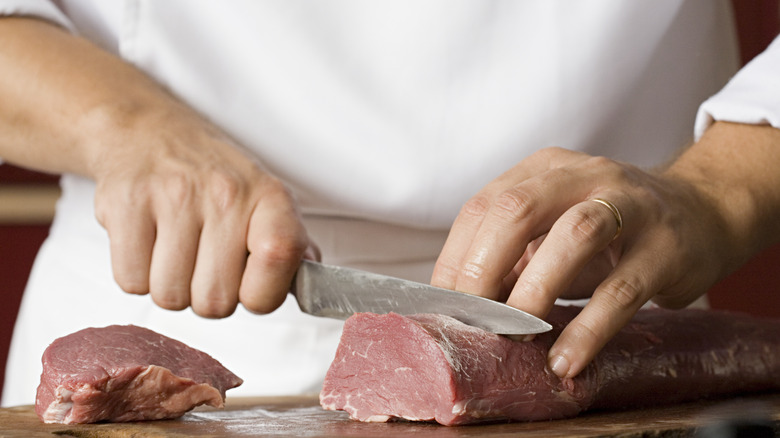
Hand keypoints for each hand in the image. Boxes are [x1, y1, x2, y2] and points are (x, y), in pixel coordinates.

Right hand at [90, 104, 314, 317]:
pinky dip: (136, 275)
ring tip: (175, 251)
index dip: (262, 294)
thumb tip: (314, 285)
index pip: (280, 258)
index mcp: (269, 197)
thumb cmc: (213, 179)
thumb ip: (292, 246)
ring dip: (171, 287)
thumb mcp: (266, 201)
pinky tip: (147, 243)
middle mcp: (225, 192)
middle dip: (208, 297)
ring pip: (170, 297)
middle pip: (215, 301)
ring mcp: (173, 195)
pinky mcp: (125, 203)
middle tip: (204, 264)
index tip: (251, 287)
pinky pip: (130, 282)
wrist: (147, 133)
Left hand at [431, 145, 742, 378]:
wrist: (701, 212)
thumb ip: (513, 256)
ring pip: (573, 236)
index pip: (482, 207)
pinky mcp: (664, 247)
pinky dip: (587, 329)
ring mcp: (629, 205)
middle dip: (483, 269)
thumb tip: (463, 305)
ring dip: (533, 291)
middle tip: (472, 319)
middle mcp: (582, 175)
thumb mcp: (554, 229)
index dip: (455, 258)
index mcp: (543, 170)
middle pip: (517, 210)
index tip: (443, 305)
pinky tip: (566, 360)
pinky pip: (621, 290)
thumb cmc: (612, 230)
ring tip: (515, 335)